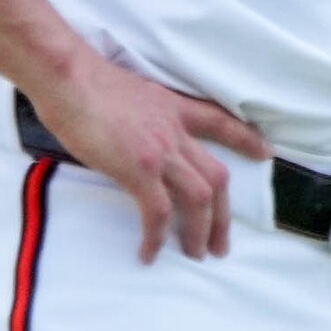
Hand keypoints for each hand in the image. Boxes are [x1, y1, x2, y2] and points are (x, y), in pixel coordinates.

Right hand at [24, 50, 269, 260]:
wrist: (66, 77)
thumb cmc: (81, 82)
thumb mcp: (129, 95)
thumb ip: (142, 119)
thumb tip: (131, 140)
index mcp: (173, 109)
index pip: (219, 123)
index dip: (245, 139)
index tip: (264, 153)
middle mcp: (175, 132)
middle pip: (217, 176)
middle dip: (223, 215)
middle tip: (221, 244)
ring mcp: (161, 151)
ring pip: (200, 198)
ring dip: (201, 231)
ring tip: (195, 253)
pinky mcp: (139, 169)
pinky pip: (158, 211)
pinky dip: (157, 236)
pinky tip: (150, 252)